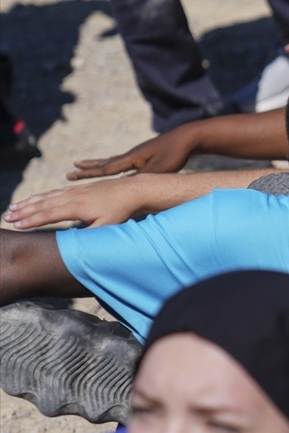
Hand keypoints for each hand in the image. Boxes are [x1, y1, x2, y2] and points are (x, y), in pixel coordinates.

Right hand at [5, 176, 150, 228]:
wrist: (132, 189)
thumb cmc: (121, 211)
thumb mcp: (107, 226)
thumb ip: (89, 235)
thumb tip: (73, 243)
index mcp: (77, 207)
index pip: (48, 214)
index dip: (31, 220)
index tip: (16, 225)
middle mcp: (72, 196)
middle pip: (42, 204)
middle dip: (23, 211)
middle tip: (6, 217)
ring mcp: (74, 191)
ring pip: (46, 196)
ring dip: (28, 202)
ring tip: (13, 207)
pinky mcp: (78, 188)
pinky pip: (54, 192)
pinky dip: (41, 196)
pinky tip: (34, 199)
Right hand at [68, 129, 194, 179]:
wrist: (188, 137)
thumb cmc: (175, 154)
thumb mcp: (159, 169)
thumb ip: (142, 178)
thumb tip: (123, 187)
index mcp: (131, 159)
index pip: (105, 169)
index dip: (88, 174)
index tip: (71, 174)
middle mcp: (131, 156)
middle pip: (104, 164)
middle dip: (88, 169)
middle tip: (71, 170)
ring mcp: (138, 155)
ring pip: (113, 162)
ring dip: (98, 165)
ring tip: (83, 164)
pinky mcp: (146, 156)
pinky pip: (124, 163)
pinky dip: (113, 166)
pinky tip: (114, 168)